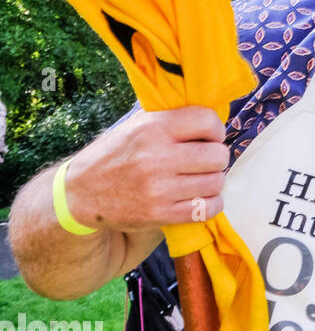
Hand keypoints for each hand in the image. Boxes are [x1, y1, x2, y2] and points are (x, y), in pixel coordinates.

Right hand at [64, 107, 229, 230]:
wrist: (81, 194)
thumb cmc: (116, 154)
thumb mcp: (136, 126)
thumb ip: (171, 119)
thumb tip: (214, 116)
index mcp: (152, 128)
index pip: (207, 121)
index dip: (215, 129)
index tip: (209, 137)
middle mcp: (156, 157)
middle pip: (218, 155)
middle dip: (216, 158)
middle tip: (205, 161)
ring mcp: (159, 189)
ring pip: (216, 183)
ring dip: (213, 182)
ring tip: (199, 179)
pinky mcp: (160, 214)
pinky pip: (207, 209)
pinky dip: (210, 204)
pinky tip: (198, 198)